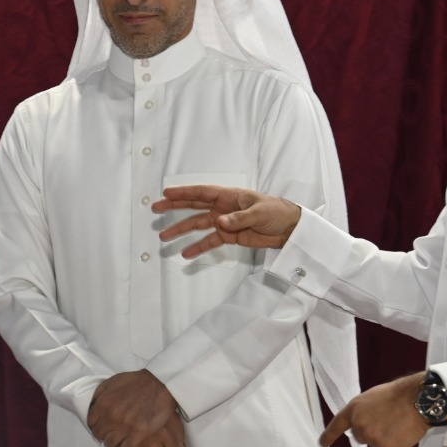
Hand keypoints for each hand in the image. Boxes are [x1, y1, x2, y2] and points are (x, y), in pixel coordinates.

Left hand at [87, 370, 192, 446]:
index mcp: (103, 404)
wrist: (160, 384)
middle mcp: (111, 417)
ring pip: (110, 444)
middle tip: (112, 434)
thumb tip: (93, 406)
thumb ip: (100, 394)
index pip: (91, 422)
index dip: (97, 425)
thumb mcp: (113, 381)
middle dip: (104, 434)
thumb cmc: (137, 382)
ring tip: (119, 442)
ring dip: (114, 444)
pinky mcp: (138, 434)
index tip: (102, 426)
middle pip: (99, 435)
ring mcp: (124, 427)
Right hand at [151, 185, 301, 257]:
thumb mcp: (260, 212)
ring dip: (181, 230)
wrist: (290, 228)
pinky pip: (210, 242)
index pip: (202, 193)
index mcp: (230, 196)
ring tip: (164, 237)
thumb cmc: (277, 212)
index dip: (184, 193)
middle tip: (156, 208)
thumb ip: (239, 218)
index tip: (166, 193)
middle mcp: (223, 208)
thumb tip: (220, 222)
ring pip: (198, 225)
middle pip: (194, 206)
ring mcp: (225, 222)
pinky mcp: (230, 236)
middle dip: (174, 207)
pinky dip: (198, 247)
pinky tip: (185, 253)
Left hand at [320, 372, 430, 446]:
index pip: (336, 425)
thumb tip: (360, 424)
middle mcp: (360, 427)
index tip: (322, 444)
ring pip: (376, 445)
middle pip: (361, 437)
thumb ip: (361, 412)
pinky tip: (402, 431)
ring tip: (396, 422)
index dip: (328, 436)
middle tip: (386, 419)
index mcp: (354, 411)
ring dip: (385, 438)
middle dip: (371, 431)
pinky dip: (396, 443)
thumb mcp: (370, 398)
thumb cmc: (396, 395)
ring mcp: (373, 440)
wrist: (417, 400)